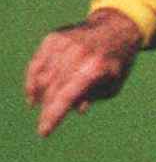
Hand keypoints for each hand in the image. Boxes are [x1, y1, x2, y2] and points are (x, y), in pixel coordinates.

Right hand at [25, 9, 143, 136]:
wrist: (115, 28)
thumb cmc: (116, 63)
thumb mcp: (112, 86)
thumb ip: (92, 97)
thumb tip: (73, 109)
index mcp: (95, 69)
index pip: (67, 97)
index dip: (53, 116)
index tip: (44, 132)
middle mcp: (77, 55)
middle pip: (53, 89)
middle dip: (47, 110)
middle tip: (45, 123)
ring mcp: (63, 44)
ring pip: (42, 77)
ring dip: (39, 96)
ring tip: (39, 107)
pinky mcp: (53, 38)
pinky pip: (37, 63)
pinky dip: (33, 79)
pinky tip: (33, 93)